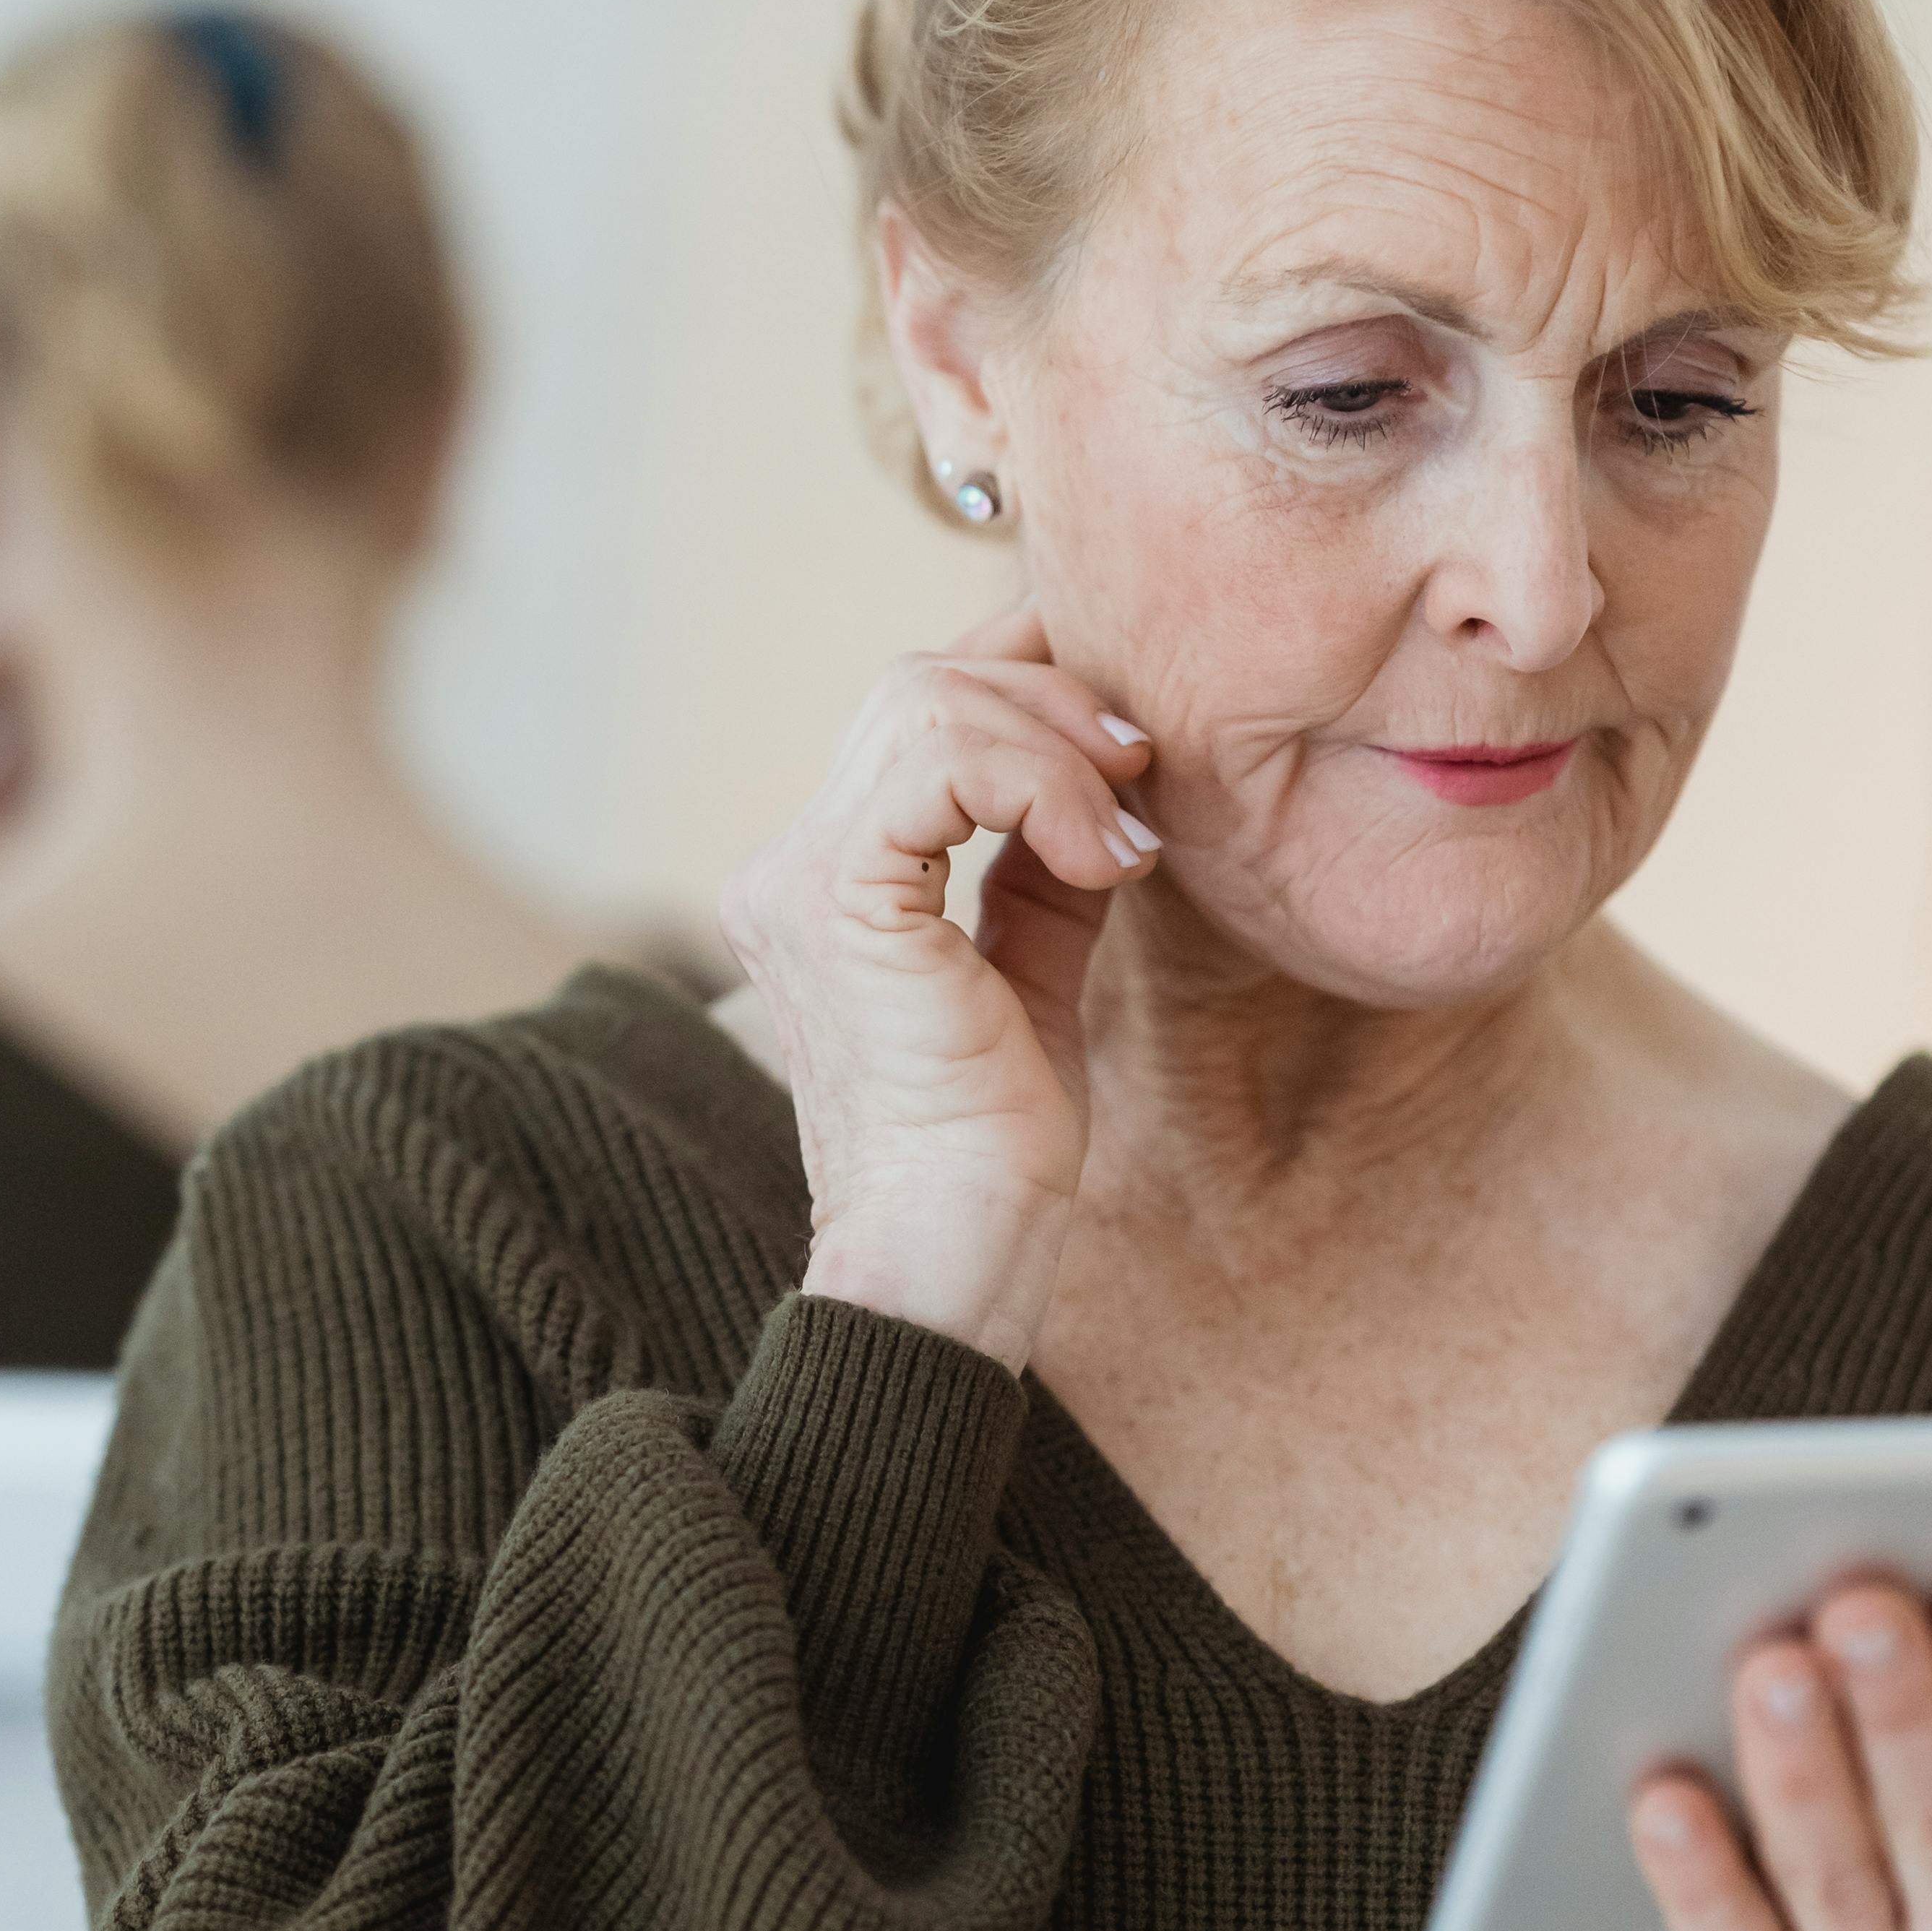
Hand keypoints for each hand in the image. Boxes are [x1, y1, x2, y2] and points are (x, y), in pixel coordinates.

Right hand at [717, 605, 1161, 1367]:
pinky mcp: (838, 904)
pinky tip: (1103, 859)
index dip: (1027, 679)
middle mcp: (789, 864)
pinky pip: (934, 767)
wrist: (954, 1252)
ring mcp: (798, 878)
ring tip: (1126, 833)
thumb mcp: (1032, 967)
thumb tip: (1106, 773)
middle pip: (920, 683)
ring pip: (926, 702)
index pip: (916, 706)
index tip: (1128, 741)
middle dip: (1053, 700)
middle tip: (1142, 774)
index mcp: (826, 876)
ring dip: (1056, 744)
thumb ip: (1043, 865)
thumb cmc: (995, 1142)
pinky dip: (1038, 787)